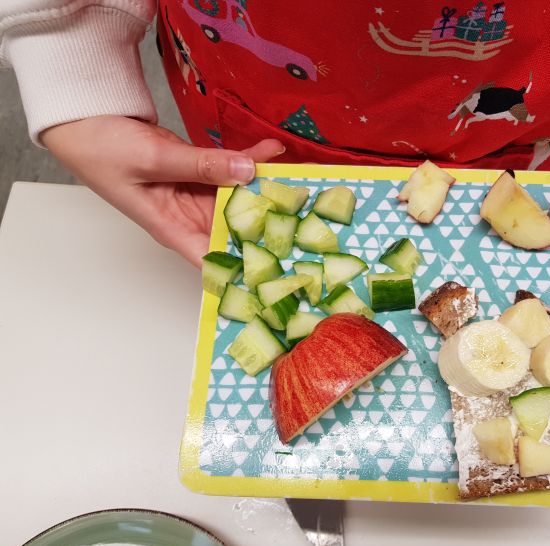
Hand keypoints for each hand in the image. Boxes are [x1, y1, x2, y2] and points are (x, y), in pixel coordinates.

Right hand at [41, 116, 283, 266]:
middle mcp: (191, 219)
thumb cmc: (103, 150)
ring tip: (302, 181)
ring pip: (241, 199)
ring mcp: (198, 196)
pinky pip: (232, 170)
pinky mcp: (202, 173)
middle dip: (271, 227)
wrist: (87, 118)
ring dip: (267, 189)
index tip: (282, 269)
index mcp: (174, 230)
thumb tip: (247, 171)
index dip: (247, 271)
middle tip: (309, 220)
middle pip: (238, 231)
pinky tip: (273, 152)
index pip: (216, 262)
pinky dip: (251, 161)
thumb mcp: (155, 160)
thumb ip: (202, 165)